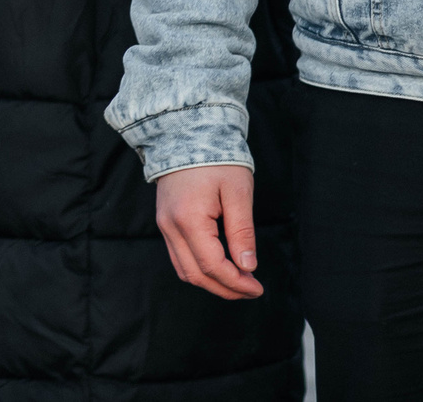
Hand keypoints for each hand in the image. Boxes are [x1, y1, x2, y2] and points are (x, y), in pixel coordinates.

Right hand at [155, 165, 262, 299]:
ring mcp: (164, 225)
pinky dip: (200, 268)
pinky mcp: (165, 222)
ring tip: (238, 281)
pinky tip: (221, 265)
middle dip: (225, 289)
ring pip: (184, 270)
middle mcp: (170, 226)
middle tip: (251, 290)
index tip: (258, 288)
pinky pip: (179, 256)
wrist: (186, 134)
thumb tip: (247, 267)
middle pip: (195, 274)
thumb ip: (241, 232)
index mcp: (189, 219)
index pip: (212, 266)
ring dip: (212, 282)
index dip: (237, 283)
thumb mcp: (238, 193)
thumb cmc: (216, 160)